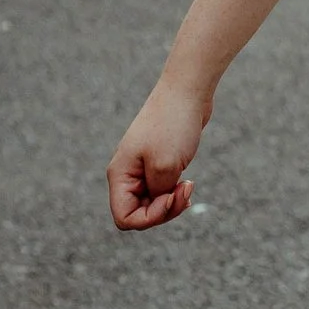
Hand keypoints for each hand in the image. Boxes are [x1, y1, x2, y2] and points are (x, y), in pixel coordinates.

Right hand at [108, 73, 208, 230]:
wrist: (187, 90)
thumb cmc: (173, 124)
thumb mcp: (165, 166)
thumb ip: (157, 194)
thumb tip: (155, 203)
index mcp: (120, 175)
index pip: (124, 218)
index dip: (150, 218)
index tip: (171, 197)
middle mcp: (127, 174)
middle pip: (138, 213)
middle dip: (164, 210)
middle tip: (185, 191)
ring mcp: (142, 168)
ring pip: (151, 203)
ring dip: (171, 202)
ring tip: (188, 187)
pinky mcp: (157, 162)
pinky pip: (161, 190)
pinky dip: (174, 193)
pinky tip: (187, 184)